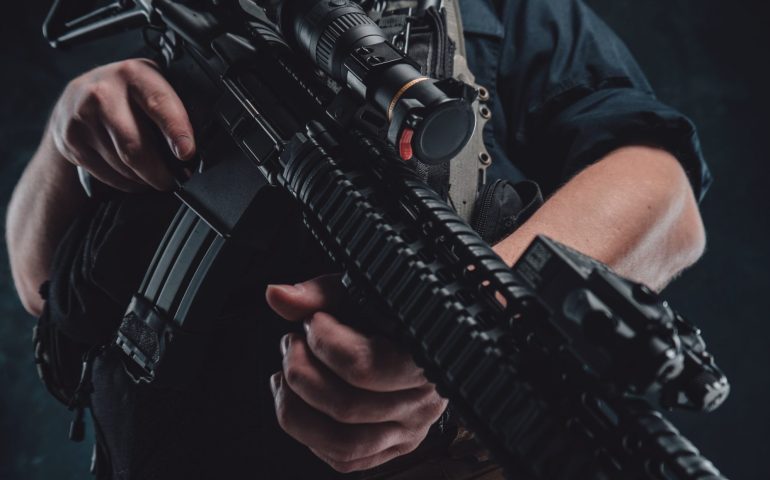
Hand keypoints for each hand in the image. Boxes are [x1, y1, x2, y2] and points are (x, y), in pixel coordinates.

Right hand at [49, 58, 194, 191]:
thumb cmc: (127, 95)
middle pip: (135, 147)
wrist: (77, 98)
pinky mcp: (70, 139)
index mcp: (134, 74)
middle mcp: (103, 92)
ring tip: (153, 175)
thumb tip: (192, 148)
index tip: (186, 153)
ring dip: (143, 178)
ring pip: (122, 165)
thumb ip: (171, 110)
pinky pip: (106, 174)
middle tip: (173, 180)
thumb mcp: (151, 88)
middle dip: (159, 172)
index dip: (176, 131)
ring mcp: (82, 116)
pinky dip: (125, 182)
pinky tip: (132, 175)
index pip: (159, 104)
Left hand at [265, 274, 447, 472]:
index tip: (315, 321)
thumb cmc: (387, 312)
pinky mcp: (393, 450)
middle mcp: (423, 402)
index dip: (323, 343)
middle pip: (346, 406)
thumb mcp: (360, 292)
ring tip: (287, 376)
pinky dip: (311, 436)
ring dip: (296, 410)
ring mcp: (409, 432)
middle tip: (293, 344)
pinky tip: (301, 403)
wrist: (415, 338)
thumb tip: (276, 295)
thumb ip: (320, 293)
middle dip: (301, 372)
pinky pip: (345, 460)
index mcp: (423, 357)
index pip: (364, 367)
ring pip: (343, 443)